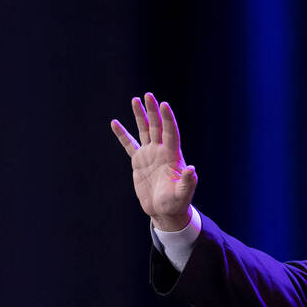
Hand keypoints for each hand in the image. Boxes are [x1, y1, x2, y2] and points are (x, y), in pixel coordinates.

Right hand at [110, 92, 196, 231]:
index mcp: (173, 156)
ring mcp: (150, 155)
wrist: (164, 211)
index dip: (168, 119)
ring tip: (135, 100)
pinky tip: (115, 123)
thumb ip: (187, 182)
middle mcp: (161, 152)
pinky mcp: (139, 161)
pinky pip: (129, 145)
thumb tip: (192, 169)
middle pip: (157, 127)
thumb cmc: (177, 204)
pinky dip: (122, 135)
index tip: (164, 104)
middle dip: (152, 111)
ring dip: (140, 116)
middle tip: (148, 95)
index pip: (171, 133)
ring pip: (144, 131)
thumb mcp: (183, 194)